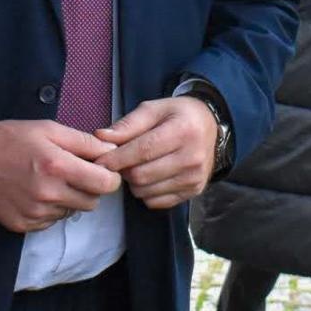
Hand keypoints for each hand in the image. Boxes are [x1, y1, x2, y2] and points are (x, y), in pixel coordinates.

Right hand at [0, 120, 119, 232]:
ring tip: (48, 180)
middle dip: (89, 187)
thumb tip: (112, 151)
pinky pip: (51, 221)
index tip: (100, 169)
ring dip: (68, 199)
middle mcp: (49, 194)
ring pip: (72, 212)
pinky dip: (50, 209)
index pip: (106, 185)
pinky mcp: (22, 225)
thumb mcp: (49, 129)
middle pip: (93, 202)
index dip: (108, 176)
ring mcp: (35, 213)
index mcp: (58, 167)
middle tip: (72, 173)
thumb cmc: (9, 139)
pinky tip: (34, 192)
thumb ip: (84, 142)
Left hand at [98, 97, 217, 209]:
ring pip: (146, 192)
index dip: (116, 159)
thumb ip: (128, 124)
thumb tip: (101, 137)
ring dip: (134, 183)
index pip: (143, 151)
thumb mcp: (154, 109)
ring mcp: (194, 177)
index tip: (99, 161)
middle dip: (124, 170)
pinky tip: (151, 177)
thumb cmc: (179, 115)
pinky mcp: (194, 191)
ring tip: (138, 167)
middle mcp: (193, 157)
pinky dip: (146, 193)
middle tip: (121, 161)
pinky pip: (156, 202)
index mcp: (183, 131)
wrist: (210, 126)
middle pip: (141, 175)